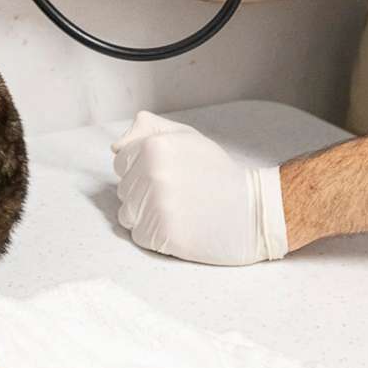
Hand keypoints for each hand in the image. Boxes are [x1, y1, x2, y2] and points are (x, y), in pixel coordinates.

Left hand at [111, 110, 288, 264]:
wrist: (252, 211)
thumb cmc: (216, 173)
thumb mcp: (186, 137)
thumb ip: (147, 130)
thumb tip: (116, 147)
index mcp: (155, 146)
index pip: (120, 163)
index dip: (141, 169)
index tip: (167, 174)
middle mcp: (152, 174)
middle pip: (123, 190)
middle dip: (144, 193)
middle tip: (178, 193)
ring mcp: (157, 205)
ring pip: (127, 215)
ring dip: (147, 216)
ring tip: (177, 210)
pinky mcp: (163, 235)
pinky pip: (140, 237)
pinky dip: (155, 236)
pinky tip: (179, 226)